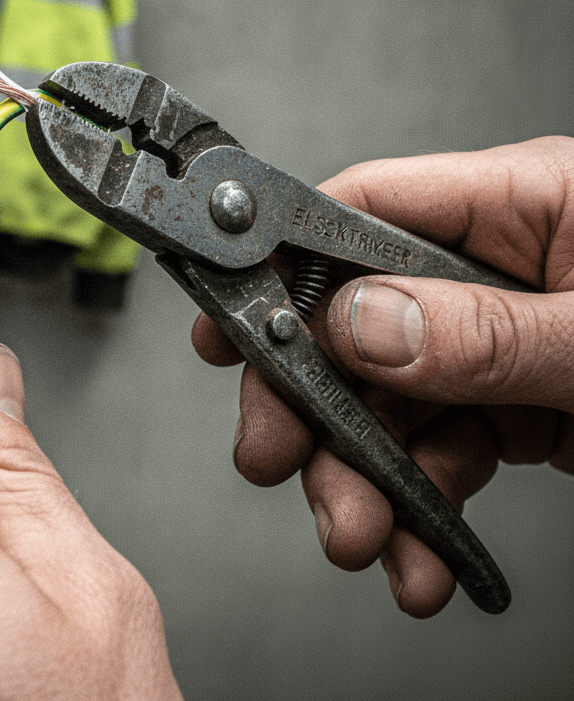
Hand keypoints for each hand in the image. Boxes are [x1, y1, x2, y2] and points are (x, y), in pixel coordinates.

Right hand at [192, 136, 573, 616]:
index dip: (280, 260)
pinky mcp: (526, 402)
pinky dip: (425, 506)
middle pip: (359, 318)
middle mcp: (500, 264)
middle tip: (278, 459)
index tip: (228, 319)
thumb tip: (362, 323)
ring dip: (367, 477)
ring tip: (364, 540)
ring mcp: (507, 338)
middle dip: (314, 400)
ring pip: (394, 397)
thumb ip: (488, 333)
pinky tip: (421, 554)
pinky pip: (447, 448)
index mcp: (523, 201)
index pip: (363, 208)